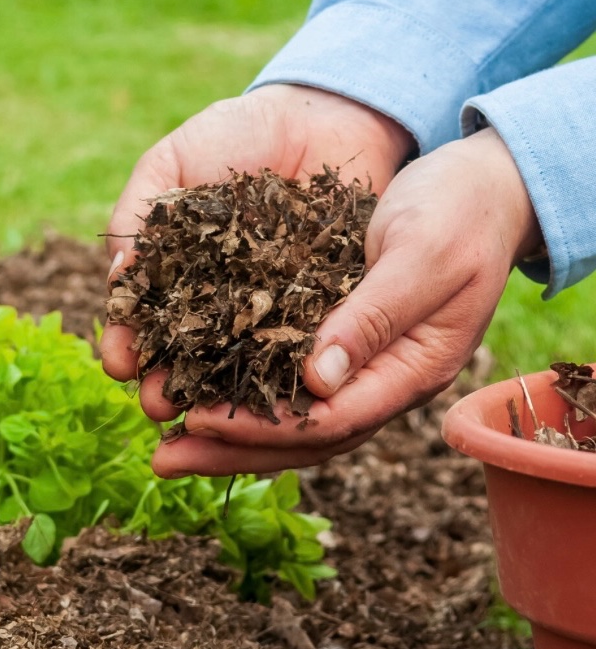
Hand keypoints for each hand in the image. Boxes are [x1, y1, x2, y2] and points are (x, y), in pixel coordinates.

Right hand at [100, 84, 414, 382]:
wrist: (322, 113)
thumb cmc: (237, 133)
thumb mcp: (172, 161)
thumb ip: (138, 214)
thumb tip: (118, 275)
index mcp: (175, 272)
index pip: (142, 317)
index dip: (127, 342)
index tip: (117, 363)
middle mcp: (218, 300)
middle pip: (186, 352)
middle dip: (167, 381)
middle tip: (158, 405)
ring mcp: (268, 308)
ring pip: (239, 360)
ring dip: (217, 392)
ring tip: (201, 415)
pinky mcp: (319, 307)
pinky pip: (298, 342)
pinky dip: (282, 368)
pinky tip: (267, 391)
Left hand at [148, 127, 541, 476]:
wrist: (485, 188)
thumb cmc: (460, 213)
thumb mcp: (424, 255)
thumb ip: (374, 317)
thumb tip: (315, 381)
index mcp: (411, 370)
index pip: (328, 421)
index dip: (261, 427)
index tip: (197, 421)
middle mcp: (383, 380)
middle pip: (301, 436)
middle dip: (230, 450)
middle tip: (162, 461)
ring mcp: (363, 365)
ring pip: (290, 416)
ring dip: (229, 433)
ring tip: (166, 440)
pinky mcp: (341, 339)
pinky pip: (286, 380)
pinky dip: (243, 391)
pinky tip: (199, 387)